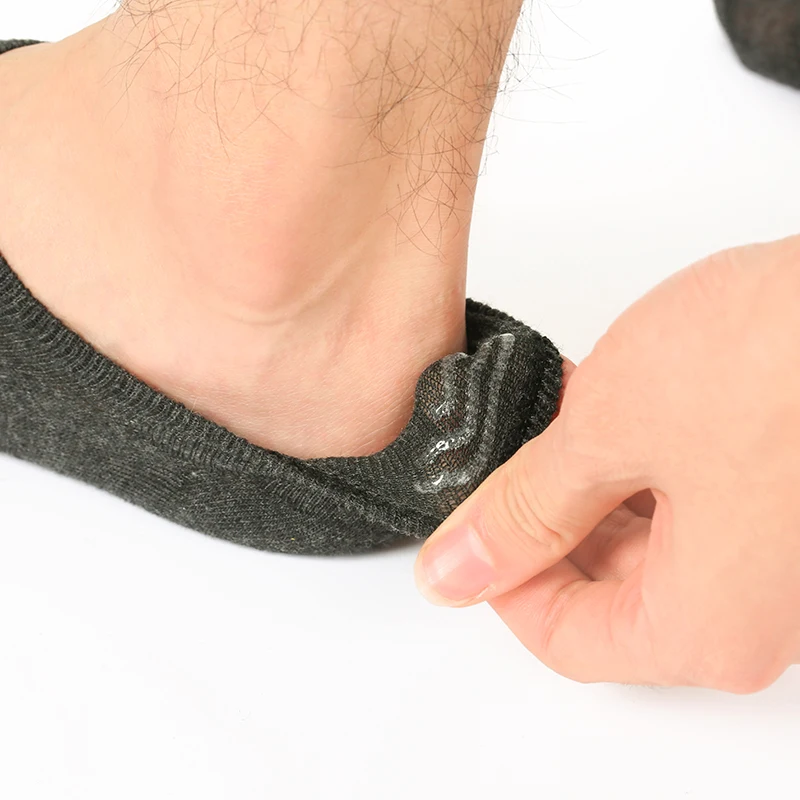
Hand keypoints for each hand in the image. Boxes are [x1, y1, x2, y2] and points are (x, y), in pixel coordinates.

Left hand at [415, 235, 799, 692]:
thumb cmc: (782, 357)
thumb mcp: (609, 433)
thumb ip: (523, 509)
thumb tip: (456, 566)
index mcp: (706, 627)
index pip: (565, 641)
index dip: (502, 581)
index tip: (471, 526)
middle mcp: (760, 613)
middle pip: (610, 597)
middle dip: (549, 522)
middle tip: (510, 461)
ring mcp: (783, 560)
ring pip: (651, 549)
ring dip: (593, 485)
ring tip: (562, 416)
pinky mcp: (793, 504)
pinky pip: (699, 511)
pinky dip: (644, 467)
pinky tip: (618, 406)